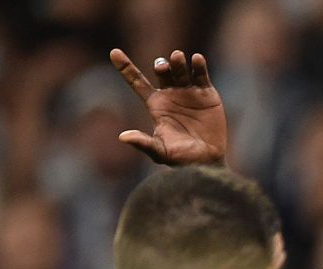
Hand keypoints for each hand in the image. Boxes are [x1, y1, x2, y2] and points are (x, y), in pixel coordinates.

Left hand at [111, 48, 227, 166]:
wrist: (208, 161)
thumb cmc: (181, 158)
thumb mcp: (160, 151)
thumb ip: (144, 143)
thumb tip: (123, 137)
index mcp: (156, 104)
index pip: (137, 82)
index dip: (125, 67)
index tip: (114, 53)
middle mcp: (171, 94)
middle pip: (162, 71)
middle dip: (161, 65)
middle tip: (164, 68)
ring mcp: (189, 92)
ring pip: (180, 69)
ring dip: (177, 61)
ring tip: (177, 58)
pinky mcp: (207, 94)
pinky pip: (201, 74)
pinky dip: (198, 64)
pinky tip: (196, 59)